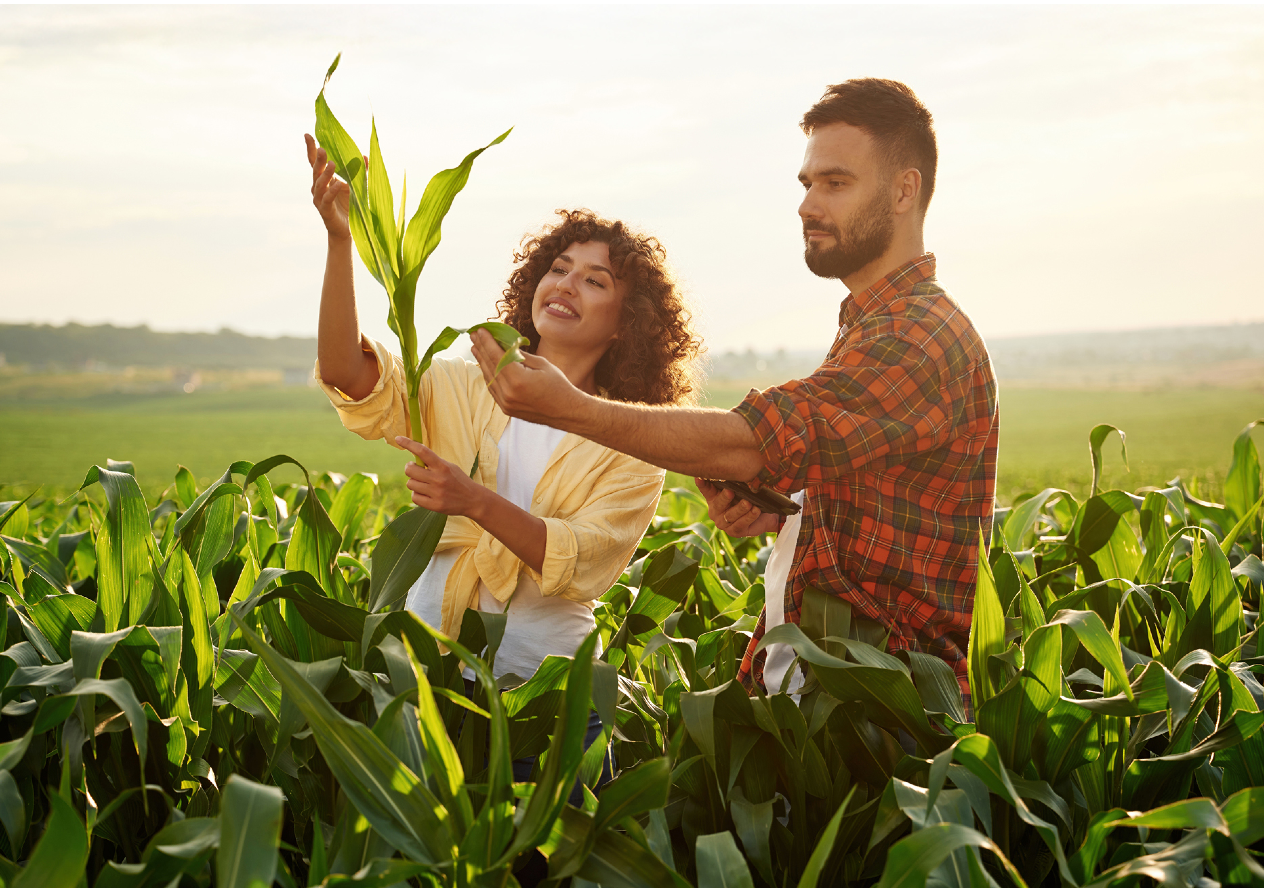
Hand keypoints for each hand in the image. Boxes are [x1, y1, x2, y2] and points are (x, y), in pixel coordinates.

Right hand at [305, 133, 350, 239]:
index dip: (311, 149)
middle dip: (319, 159)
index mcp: (324, 179)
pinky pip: (327, 199)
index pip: (315, 162)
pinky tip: (337, 184)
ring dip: (326, 173)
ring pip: (320, 184)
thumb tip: (363, 156)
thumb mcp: (357, 186)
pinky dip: (332, 191)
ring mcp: (320, 199)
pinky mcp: (325, 210)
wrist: (348, 229)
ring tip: (332, 163)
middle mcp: (318, 188)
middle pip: (316, 170)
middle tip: (323, 149)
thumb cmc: (350, 206)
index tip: (308, 135)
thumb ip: (360, 172)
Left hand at [397, 437, 488, 518]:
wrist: (473, 500)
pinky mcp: (434, 505)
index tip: (398, 439)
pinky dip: (417, 495)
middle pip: (410, 470)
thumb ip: (434, 463)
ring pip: (410, 484)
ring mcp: (436, 493)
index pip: (423, 451)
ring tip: (425, 485)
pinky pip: (414, 497)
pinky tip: (426, 494)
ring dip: (414, 483)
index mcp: (443, 466)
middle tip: (416, 470)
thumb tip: (414, 458)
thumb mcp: (450, 467)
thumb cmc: (459, 481)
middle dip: (410, 469)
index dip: (409, 444)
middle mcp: (438, 479)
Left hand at [469, 329, 586, 425]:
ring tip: (476, 348)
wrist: (566, 412)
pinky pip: (493, 389)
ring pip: (489, 378)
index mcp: (518, 380)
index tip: (480, 330)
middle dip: (481, 349)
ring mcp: (506, 403)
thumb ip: (520, 355)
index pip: (496, 356)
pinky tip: (486, 365)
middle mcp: (508, 393)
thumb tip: (505, 344)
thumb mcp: (541, 364)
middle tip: (474, 335)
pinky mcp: (506, 409)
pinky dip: (489, 375)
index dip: (487, 342)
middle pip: (490, 366)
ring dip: (482, 361)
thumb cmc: (558, 385)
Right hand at [695, 478, 781, 537]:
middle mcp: (715, 510)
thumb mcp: (743, 487)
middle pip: (718, 504)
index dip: (702, 484)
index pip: (706, 489)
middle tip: (730, 492)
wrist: (765, 515)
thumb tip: (738, 462)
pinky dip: (749, 517)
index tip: (699, 477)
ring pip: (730, 515)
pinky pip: (740, 524)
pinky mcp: (733, 531)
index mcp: (714, 496)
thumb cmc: (749, 497)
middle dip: (724, 498)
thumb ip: (736, 480)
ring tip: (748, 503)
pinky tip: (756, 510)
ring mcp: (723, 522)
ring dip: (740, 508)